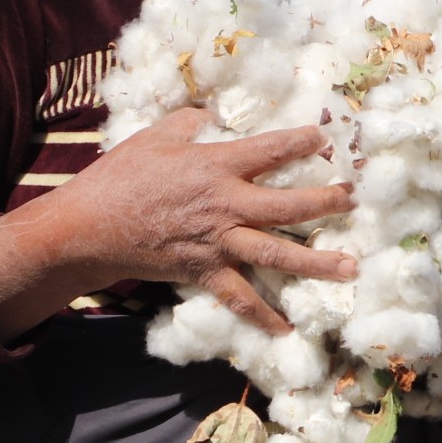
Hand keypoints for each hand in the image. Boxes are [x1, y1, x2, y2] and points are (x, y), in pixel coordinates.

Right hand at [0, 107, 356, 339]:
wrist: (87, 229)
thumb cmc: (121, 177)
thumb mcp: (155, 136)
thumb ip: (190, 121)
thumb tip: (212, 113)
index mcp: (216, 166)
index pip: (271, 150)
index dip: (303, 142)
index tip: (327, 138)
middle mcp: (226, 206)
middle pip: (289, 206)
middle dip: (327, 203)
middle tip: (354, 200)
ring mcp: (218, 244)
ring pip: (277, 255)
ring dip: (316, 262)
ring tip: (350, 267)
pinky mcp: (205, 273)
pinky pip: (240, 299)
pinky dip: (264, 316)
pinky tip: (288, 329)